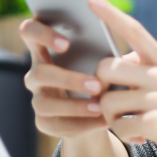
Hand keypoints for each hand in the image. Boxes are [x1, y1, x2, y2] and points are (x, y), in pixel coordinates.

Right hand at [19, 17, 106, 137]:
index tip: (66, 44)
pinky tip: (102, 121)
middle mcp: (36, 72)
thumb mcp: (105, 60)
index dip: (42, 34)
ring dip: (74, 106)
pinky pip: (55, 125)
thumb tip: (126, 54)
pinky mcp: (43, 122)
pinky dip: (81, 124)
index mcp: (46, 48)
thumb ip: (108, 52)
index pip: (29, 31)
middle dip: (68, 79)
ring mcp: (37, 98)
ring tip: (101, 108)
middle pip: (38, 72)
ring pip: (44, 103)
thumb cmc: (102, 74)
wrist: (99, 110)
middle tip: (97, 85)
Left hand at [90, 0, 156, 156]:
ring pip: (107, 101)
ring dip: (112, 118)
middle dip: (101, 88)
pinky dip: (124, 135)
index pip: (133, 31)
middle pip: (106, 69)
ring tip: (131, 124)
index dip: (111, 14)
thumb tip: (118, 60)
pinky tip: (140, 136)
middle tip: (114, 103)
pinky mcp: (156, 123)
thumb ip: (145, 67)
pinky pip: (119, 126)